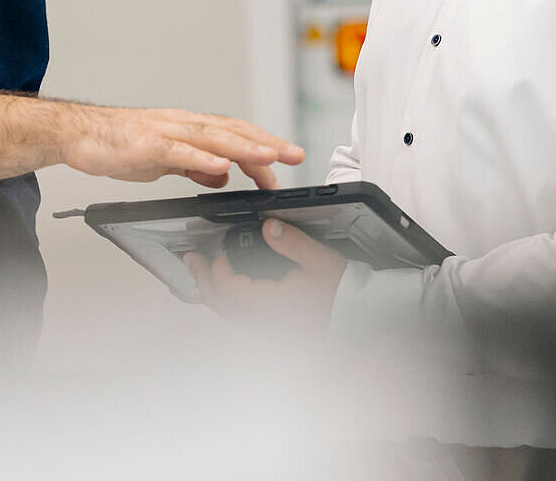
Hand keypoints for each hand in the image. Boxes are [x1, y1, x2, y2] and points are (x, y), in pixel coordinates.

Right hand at [55, 105, 304, 188]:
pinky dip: (202, 159)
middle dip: (267, 143)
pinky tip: (221, 167)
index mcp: (188, 128)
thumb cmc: (118, 143)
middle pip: (233, 131)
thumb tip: (223, 174)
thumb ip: (194, 166)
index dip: (263, 145)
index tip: (286, 162)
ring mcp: (166, 132)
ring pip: (213, 137)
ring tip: (269, 157)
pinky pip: (179, 153)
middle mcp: (182, 125)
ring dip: (244, 147)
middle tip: (295, 155)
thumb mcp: (165, 161)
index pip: (235, 133)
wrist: (79, 134)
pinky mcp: (148, 145)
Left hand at [185, 218, 347, 338]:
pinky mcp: (275, 328)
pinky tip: (232, 287)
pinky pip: (241, 317)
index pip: (228, 290)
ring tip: (205, 272)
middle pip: (221, 305)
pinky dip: (229, 301)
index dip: (217, 269)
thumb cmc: (346, 296)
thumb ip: (294, 243)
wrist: (363, 320)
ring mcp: (268, 327)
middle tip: (192, 261)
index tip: (218, 252)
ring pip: (229, 313)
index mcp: (272, 305)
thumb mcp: (322, 262)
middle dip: (203, 280)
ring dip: (214, 291)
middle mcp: (265, 320)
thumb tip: (270, 227)